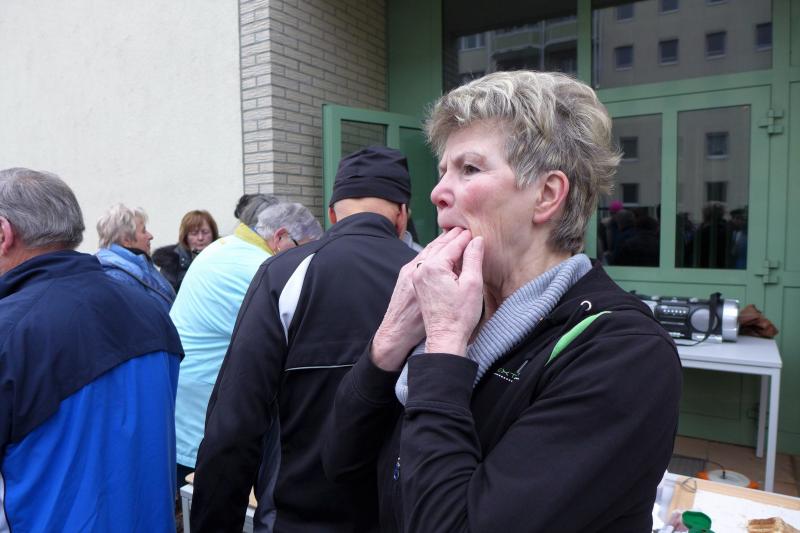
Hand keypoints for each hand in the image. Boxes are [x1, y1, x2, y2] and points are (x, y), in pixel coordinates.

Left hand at [372, 228, 469, 370]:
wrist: (444, 338)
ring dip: (443, 245)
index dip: (465, 237)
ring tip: (455, 237)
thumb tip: (477, 240)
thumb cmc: (460, 315)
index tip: (474, 230)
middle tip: (464, 229)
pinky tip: (444, 255)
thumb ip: (474, 258)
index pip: (452, 245)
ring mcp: (416, 277)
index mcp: (434, 266)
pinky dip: (436, 255)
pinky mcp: (416, 284)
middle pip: (440, 246)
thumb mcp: (472, 284)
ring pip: (431, 253)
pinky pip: (426, 263)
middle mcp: (420, 268)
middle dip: (453, 238)